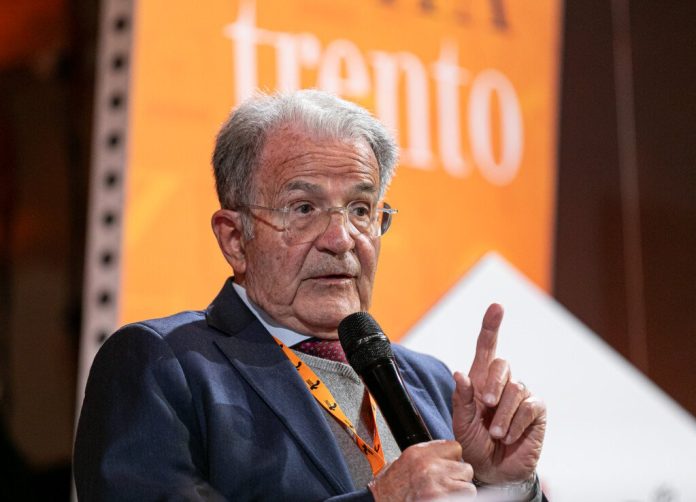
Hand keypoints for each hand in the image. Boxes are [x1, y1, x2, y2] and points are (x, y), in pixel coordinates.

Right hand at [368, 440, 475, 500]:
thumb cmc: (389, 490)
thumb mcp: (402, 463)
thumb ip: (425, 457)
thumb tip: (444, 457)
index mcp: (419, 453)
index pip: (455, 447)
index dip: (454, 460)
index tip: (449, 468)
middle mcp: (429, 466)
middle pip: (465, 468)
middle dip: (459, 479)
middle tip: (446, 487)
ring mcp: (437, 485)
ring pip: (467, 486)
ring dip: (460, 493)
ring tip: (445, 496)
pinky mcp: (441, 499)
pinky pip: (465, 498)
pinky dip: (459, 501)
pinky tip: (444, 500)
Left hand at [451, 304, 545, 483]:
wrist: (491, 470)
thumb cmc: (472, 444)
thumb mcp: (460, 423)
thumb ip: (460, 399)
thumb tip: (460, 374)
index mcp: (480, 381)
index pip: (486, 348)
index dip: (491, 327)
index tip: (496, 307)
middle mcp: (501, 384)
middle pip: (501, 364)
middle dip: (492, 385)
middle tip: (486, 407)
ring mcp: (520, 396)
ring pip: (515, 388)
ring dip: (503, 415)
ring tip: (495, 434)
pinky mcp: (536, 411)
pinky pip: (530, 406)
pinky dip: (517, 423)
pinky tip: (509, 436)